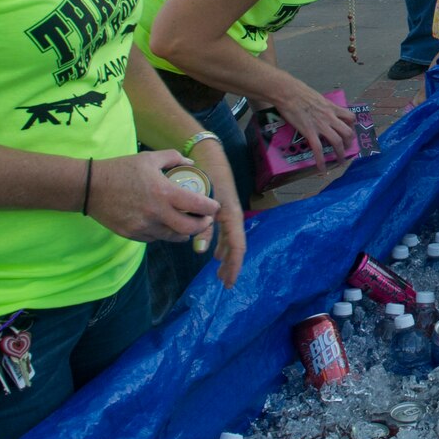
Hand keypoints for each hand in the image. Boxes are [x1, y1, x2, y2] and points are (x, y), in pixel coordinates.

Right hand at [88, 150, 218, 242]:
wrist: (90, 187)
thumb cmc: (120, 169)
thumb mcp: (149, 158)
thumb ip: (173, 158)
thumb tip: (190, 162)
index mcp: (164, 192)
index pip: (197, 205)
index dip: (210, 208)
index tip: (214, 206)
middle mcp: (156, 213)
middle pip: (189, 228)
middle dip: (201, 226)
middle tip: (204, 220)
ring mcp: (144, 226)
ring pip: (172, 237)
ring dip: (183, 232)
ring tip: (187, 225)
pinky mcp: (132, 234)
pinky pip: (155, 238)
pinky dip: (163, 233)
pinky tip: (165, 225)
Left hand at [189, 138, 247, 286]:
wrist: (208, 156)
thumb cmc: (205, 175)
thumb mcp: (202, 202)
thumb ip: (201, 226)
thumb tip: (200, 252)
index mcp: (231, 215)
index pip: (237, 246)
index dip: (234, 265)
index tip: (229, 282)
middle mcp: (232, 216)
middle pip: (235, 246)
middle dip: (231, 265)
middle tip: (224, 282)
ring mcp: (228, 214)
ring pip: (230, 241)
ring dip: (226, 257)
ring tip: (219, 273)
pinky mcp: (222, 211)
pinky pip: (225, 233)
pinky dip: (221, 246)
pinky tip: (213, 254)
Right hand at [273, 78, 356, 168]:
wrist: (288, 93)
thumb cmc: (299, 91)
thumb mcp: (317, 96)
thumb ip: (322, 105)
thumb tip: (320, 108)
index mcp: (332, 107)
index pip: (350, 117)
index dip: (353, 126)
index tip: (350, 130)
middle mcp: (330, 117)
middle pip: (347, 132)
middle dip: (349, 143)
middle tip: (346, 148)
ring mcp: (321, 125)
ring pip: (337, 142)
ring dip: (340, 153)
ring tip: (340, 160)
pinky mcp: (309, 132)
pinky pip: (318, 149)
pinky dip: (321, 161)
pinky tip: (322, 169)